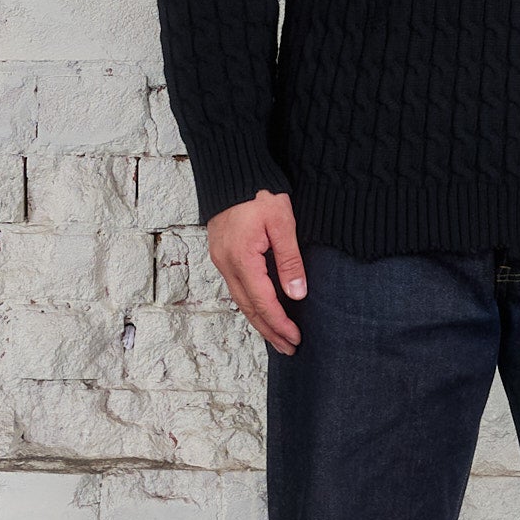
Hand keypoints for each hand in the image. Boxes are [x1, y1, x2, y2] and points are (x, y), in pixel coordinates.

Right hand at [205, 190, 307, 355]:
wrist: (233, 171)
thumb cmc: (259, 192)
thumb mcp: (282, 223)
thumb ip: (289, 260)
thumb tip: (297, 295)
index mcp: (242, 258)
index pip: (263, 302)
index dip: (280, 323)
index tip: (296, 338)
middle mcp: (227, 264)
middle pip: (249, 308)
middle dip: (270, 331)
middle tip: (289, 348)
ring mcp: (222, 261)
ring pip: (241, 301)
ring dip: (260, 322)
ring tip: (278, 339)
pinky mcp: (223, 256)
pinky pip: (237, 289)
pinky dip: (251, 306)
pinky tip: (263, 312)